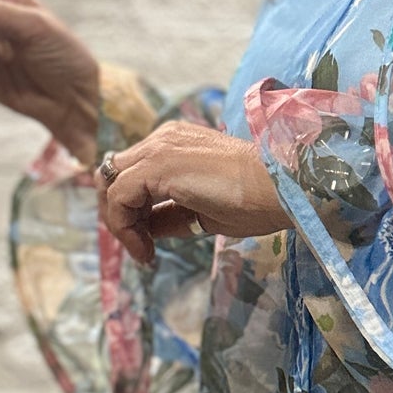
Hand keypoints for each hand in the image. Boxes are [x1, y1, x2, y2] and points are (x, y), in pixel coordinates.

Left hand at [96, 120, 291, 266]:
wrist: (280, 190)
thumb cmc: (259, 202)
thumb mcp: (206, 212)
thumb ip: (173, 215)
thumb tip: (149, 230)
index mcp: (176, 146)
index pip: (136, 177)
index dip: (135, 212)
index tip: (150, 244)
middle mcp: (162, 140)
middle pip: (115, 176)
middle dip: (120, 216)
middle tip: (140, 248)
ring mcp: (158, 148)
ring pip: (111, 185)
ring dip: (120, 224)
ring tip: (143, 253)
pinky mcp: (156, 164)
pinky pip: (118, 196)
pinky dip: (124, 227)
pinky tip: (145, 249)